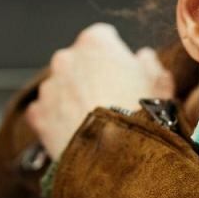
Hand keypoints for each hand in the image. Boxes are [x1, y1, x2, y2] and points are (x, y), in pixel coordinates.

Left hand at [26, 23, 173, 159]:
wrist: (117, 160)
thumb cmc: (143, 118)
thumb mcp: (161, 85)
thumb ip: (150, 63)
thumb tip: (144, 58)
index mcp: (96, 43)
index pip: (102, 37)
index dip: (114, 56)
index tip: (122, 72)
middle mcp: (66, 58)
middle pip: (77, 62)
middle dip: (90, 76)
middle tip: (110, 100)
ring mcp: (49, 87)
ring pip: (60, 87)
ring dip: (72, 98)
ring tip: (93, 122)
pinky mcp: (37, 115)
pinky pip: (45, 113)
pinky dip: (56, 121)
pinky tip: (75, 134)